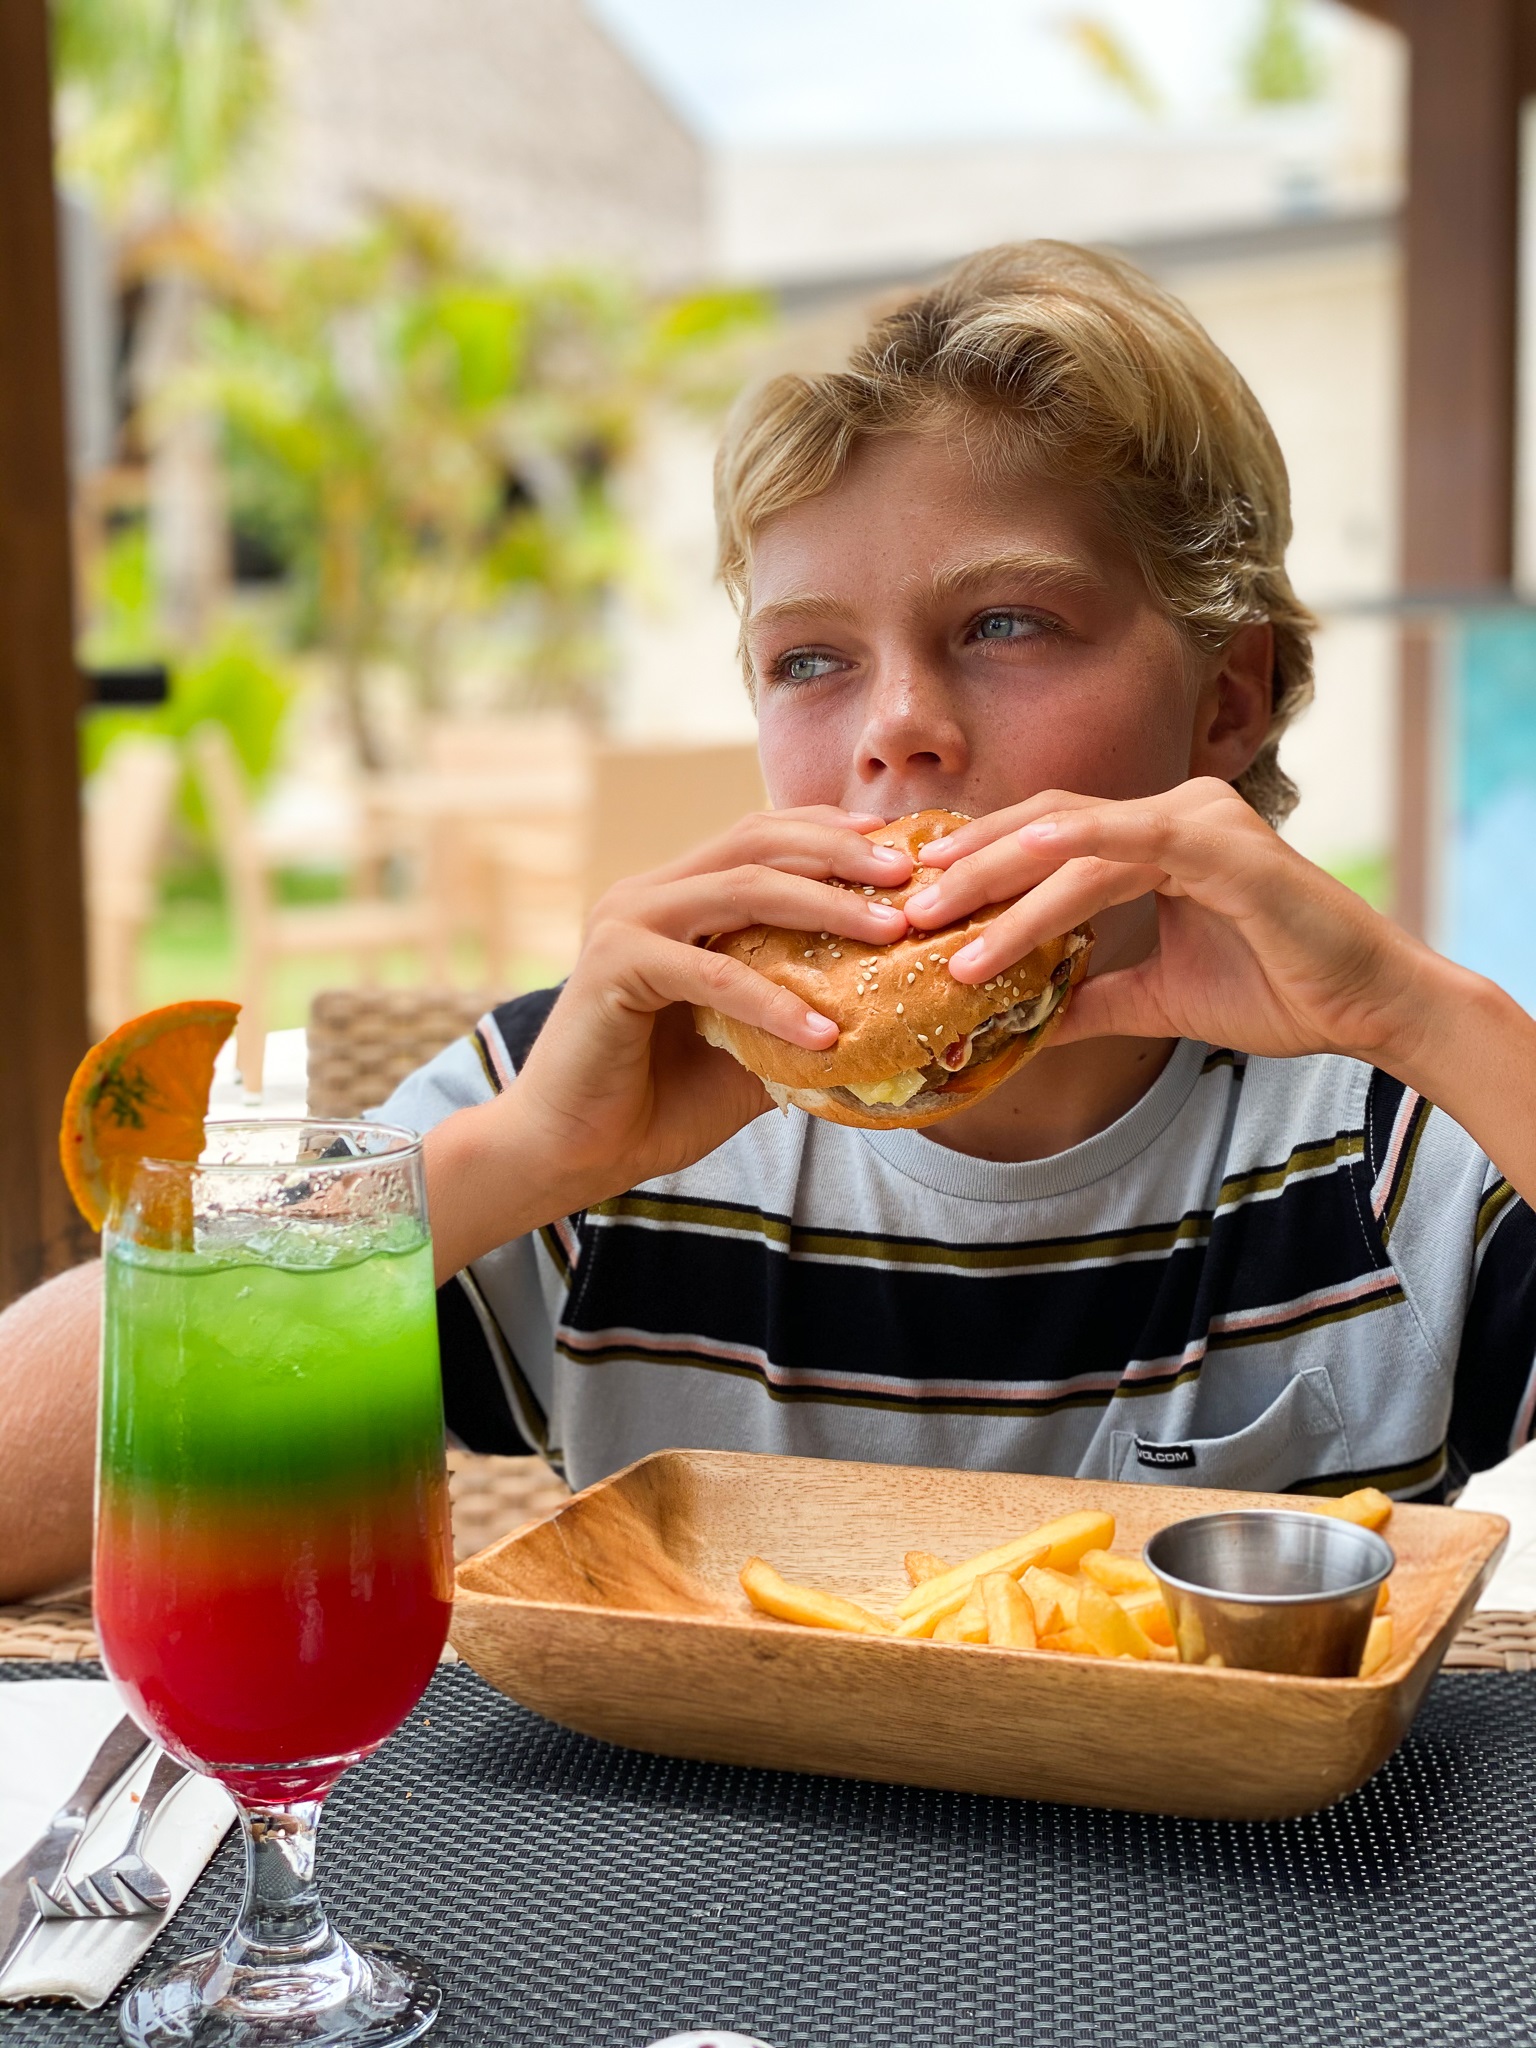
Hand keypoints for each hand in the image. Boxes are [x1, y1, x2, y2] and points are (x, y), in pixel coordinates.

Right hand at [427, 808, 914, 1273]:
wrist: (571, 1153)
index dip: (833, 833)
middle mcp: (651, 893)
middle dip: (842, 851)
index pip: (763, 836)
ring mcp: (628, 921)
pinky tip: (823, 1034)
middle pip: (758, 839)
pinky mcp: (615, 965)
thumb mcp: (752, 1051)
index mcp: (679, 897)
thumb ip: (803, 1019)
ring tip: (890, 932)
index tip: (905, 850)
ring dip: (824, 903)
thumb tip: (894, 1024)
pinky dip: (773, 1000)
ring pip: (742, 886)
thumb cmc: (658, 1103)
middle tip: (911, 874)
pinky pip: (713, 973)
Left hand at [900, 778, 1439, 1068]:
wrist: (1369, 1009)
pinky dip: (1068, 855)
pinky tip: (1011, 872)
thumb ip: (1090, 1000)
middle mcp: (1176, 814)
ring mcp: (1202, 820)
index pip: (1048, 841)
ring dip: (1000, 882)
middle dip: (968, 868)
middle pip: (1045, 828)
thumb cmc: (1280, 991)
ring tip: (939, 922)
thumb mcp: (1157, 998)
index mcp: (1159, 837)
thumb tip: (1023, 1027)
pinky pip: (1131, 841)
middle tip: (902, 908)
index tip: (917, 904)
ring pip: (1074, 841)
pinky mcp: (1225, 845)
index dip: (979, 867)